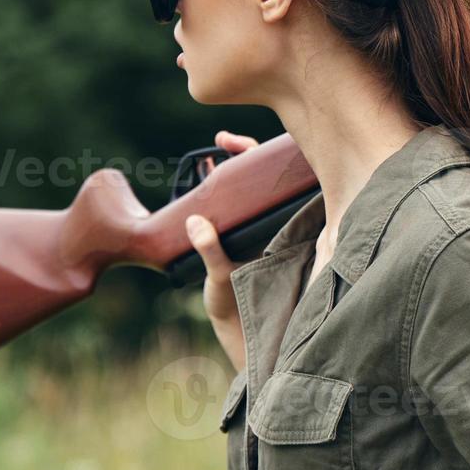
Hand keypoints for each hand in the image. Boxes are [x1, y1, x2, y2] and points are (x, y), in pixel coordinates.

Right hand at [184, 130, 259, 368]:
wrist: (236, 328)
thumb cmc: (239, 303)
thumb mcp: (223, 276)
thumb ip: (211, 250)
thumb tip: (196, 223)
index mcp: (273, 227)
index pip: (273, 180)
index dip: (257, 156)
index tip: (233, 144)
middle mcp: (268, 223)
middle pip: (260, 178)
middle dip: (241, 156)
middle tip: (222, 141)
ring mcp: (253, 228)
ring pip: (245, 190)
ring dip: (226, 173)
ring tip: (207, 161)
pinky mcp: (238, 235)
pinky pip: (230, 205)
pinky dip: (216, 190)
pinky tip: (203, 181)